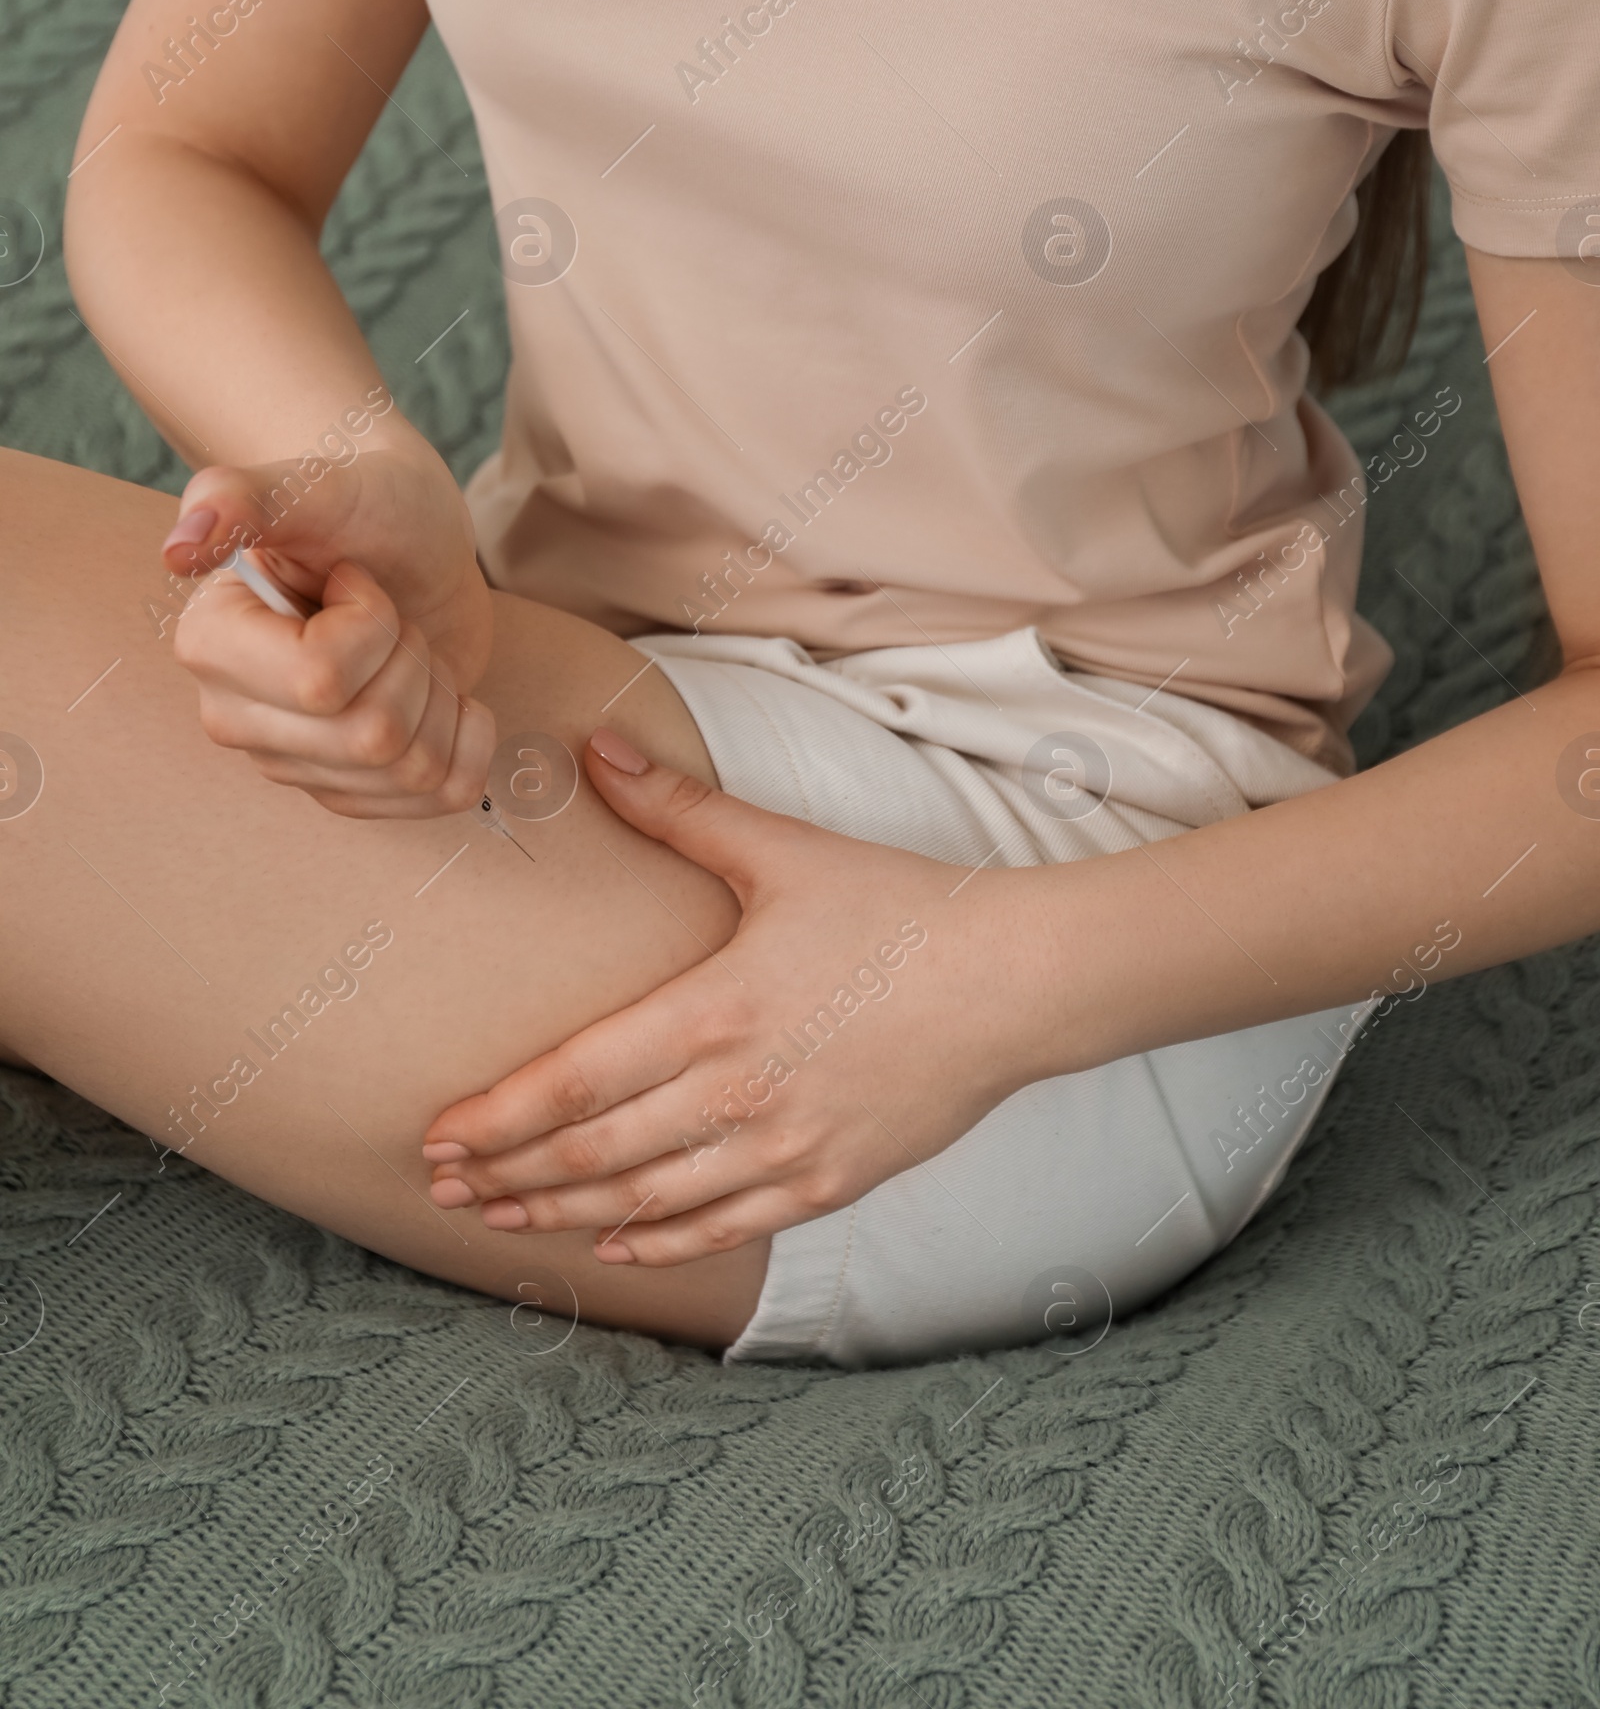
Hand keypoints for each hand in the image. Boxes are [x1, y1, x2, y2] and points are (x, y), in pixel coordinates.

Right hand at [161, 426, 493, 817]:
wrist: (413, 542)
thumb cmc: (364, 507)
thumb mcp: (314, 484)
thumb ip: (241, 497)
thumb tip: (179, 548)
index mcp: (210, 643)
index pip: (322, 680)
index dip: (372, 625)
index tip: (357, 580)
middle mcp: (234, 716)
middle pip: (373, 736)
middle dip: (413, 660)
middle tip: (391, 617)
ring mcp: (292, 764)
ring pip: (411, 770)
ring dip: (440, 695)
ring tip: (408, 648)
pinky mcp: (349, 789)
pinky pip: (439, 798)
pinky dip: (469, 739)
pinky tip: (444, 695)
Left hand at [420, 730, 1050, 1263]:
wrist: (1015, 982)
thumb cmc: (899, 909)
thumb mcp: (783, 852)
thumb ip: (679, 809)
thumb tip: (595, 749)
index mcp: (717, 1011)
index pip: (577, 1080)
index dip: (499, 1116)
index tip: (439, 1134)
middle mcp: (740, 1094)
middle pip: (595, 1152)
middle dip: (508, 1172)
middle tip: (443, 1185)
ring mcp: (785, 1150)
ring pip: (647, 1202)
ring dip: (562, 1212)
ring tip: (499, 1216)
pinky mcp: (829, 1183)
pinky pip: (723, 1229)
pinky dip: (657, 1241)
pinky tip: (611, 1242)